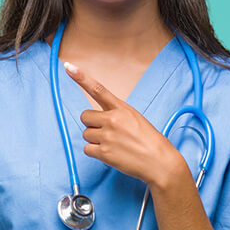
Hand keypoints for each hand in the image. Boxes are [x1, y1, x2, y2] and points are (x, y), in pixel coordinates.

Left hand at [63, 61, 183, 186]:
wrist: (160, 163)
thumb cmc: (149, 141)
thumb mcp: (135, 118)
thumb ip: (116, 114)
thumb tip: (97, 118)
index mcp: (122, 108)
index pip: (98, 89)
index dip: (81, 78)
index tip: (69, 67)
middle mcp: (113, 120)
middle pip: (85, 117)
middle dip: (92, 125)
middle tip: (108, 133)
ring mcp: (108, 136)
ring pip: (86, 134)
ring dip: (95, 140)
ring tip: (114, 145)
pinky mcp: (104, 152)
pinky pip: (87, 149)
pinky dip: (95, 152)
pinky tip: (110, 154)